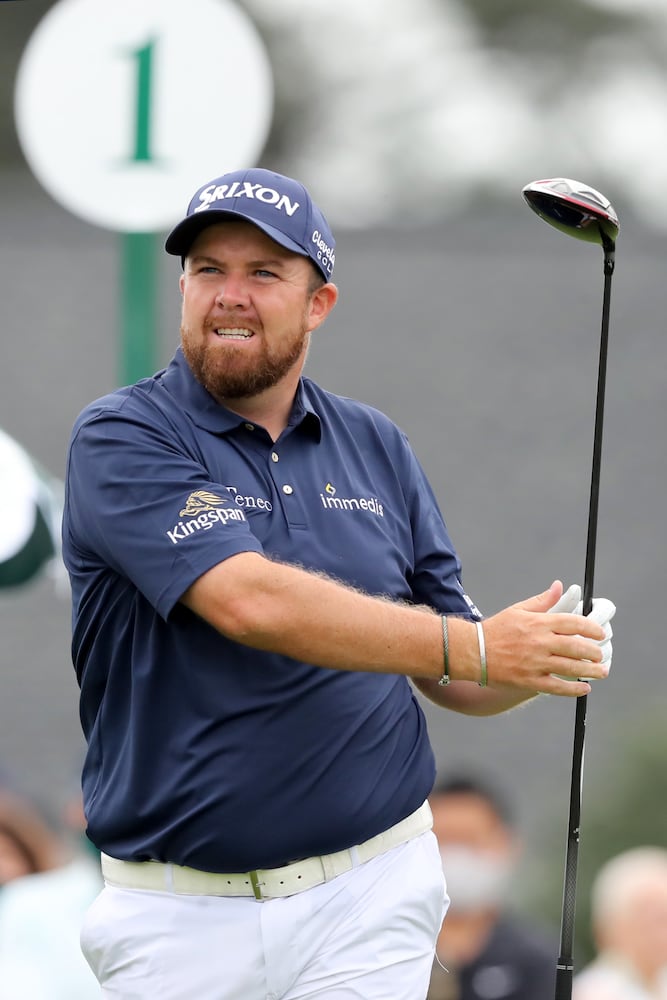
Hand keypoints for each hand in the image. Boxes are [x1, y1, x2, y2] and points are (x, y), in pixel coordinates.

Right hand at [481, 580, 611, 696]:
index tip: (600, 633)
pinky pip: (557, 686)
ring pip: (571, 667)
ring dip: (590, 671)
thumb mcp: (518, 610)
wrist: (473, 651)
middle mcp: (539, 642)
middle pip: (576, 646)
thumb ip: (542, 600)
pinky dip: (573, 689)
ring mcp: (535, 663)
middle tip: (600, 655)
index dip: (591, 628)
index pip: (573, 623)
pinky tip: (584, 688)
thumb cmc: (495, 629)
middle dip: (594, 652)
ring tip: (601, 672)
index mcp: (538, 623)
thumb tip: (559, 586)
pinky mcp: (529, 681)